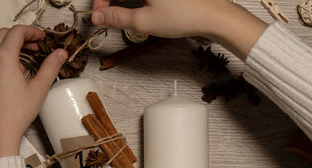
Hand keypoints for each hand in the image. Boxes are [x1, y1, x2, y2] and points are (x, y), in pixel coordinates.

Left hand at [0, 25, 67, 164]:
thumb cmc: (16, 114)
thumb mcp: (39, 89)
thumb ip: (51, 67)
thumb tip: (61, 53)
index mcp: (4, 58)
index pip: (17, 32)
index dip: (32, 31)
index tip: (41, 38)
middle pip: (2, 35)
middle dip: (19, 37)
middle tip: (34, 47)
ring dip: (3, 46)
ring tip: (17, 60)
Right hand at [91, 0, 266, 59]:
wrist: (213, 15)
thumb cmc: (183, 15)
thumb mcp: (143, 21)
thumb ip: (117, 18)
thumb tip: (98, 17)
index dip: (100, 2)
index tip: (98, 16)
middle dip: (110, 0)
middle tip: (108, 16)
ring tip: (122, 14)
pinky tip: (137, 7)